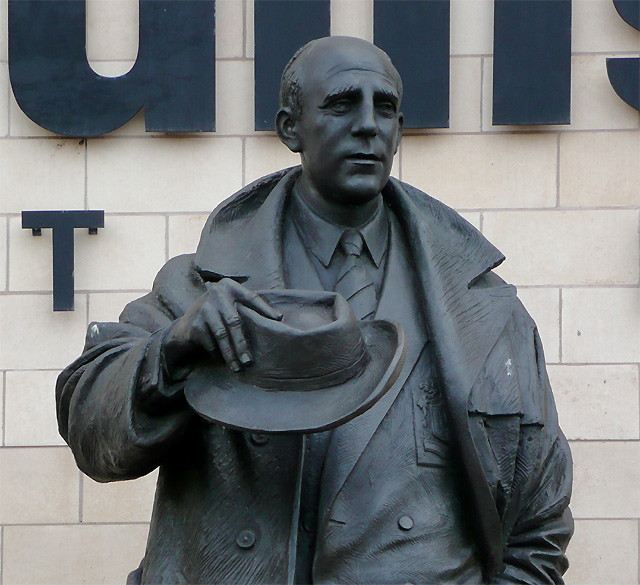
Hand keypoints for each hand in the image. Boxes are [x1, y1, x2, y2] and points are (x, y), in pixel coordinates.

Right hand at [162, 279, 281, 375]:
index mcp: (229, 286)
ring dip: (231, 354)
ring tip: (237, 367)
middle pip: (235, 321)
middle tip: (249, 360)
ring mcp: (204, 308)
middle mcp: (216, 294)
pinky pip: (211, 344)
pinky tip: (222, 362)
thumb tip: (278, 318)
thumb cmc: (215, 315)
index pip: (251, 297)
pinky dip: (217, 354)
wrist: (184, 326)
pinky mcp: (195, 323)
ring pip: (222, 335)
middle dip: (243, 343)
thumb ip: (247, 307)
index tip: (278, 320)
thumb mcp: (229, 305)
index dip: (265, 309)